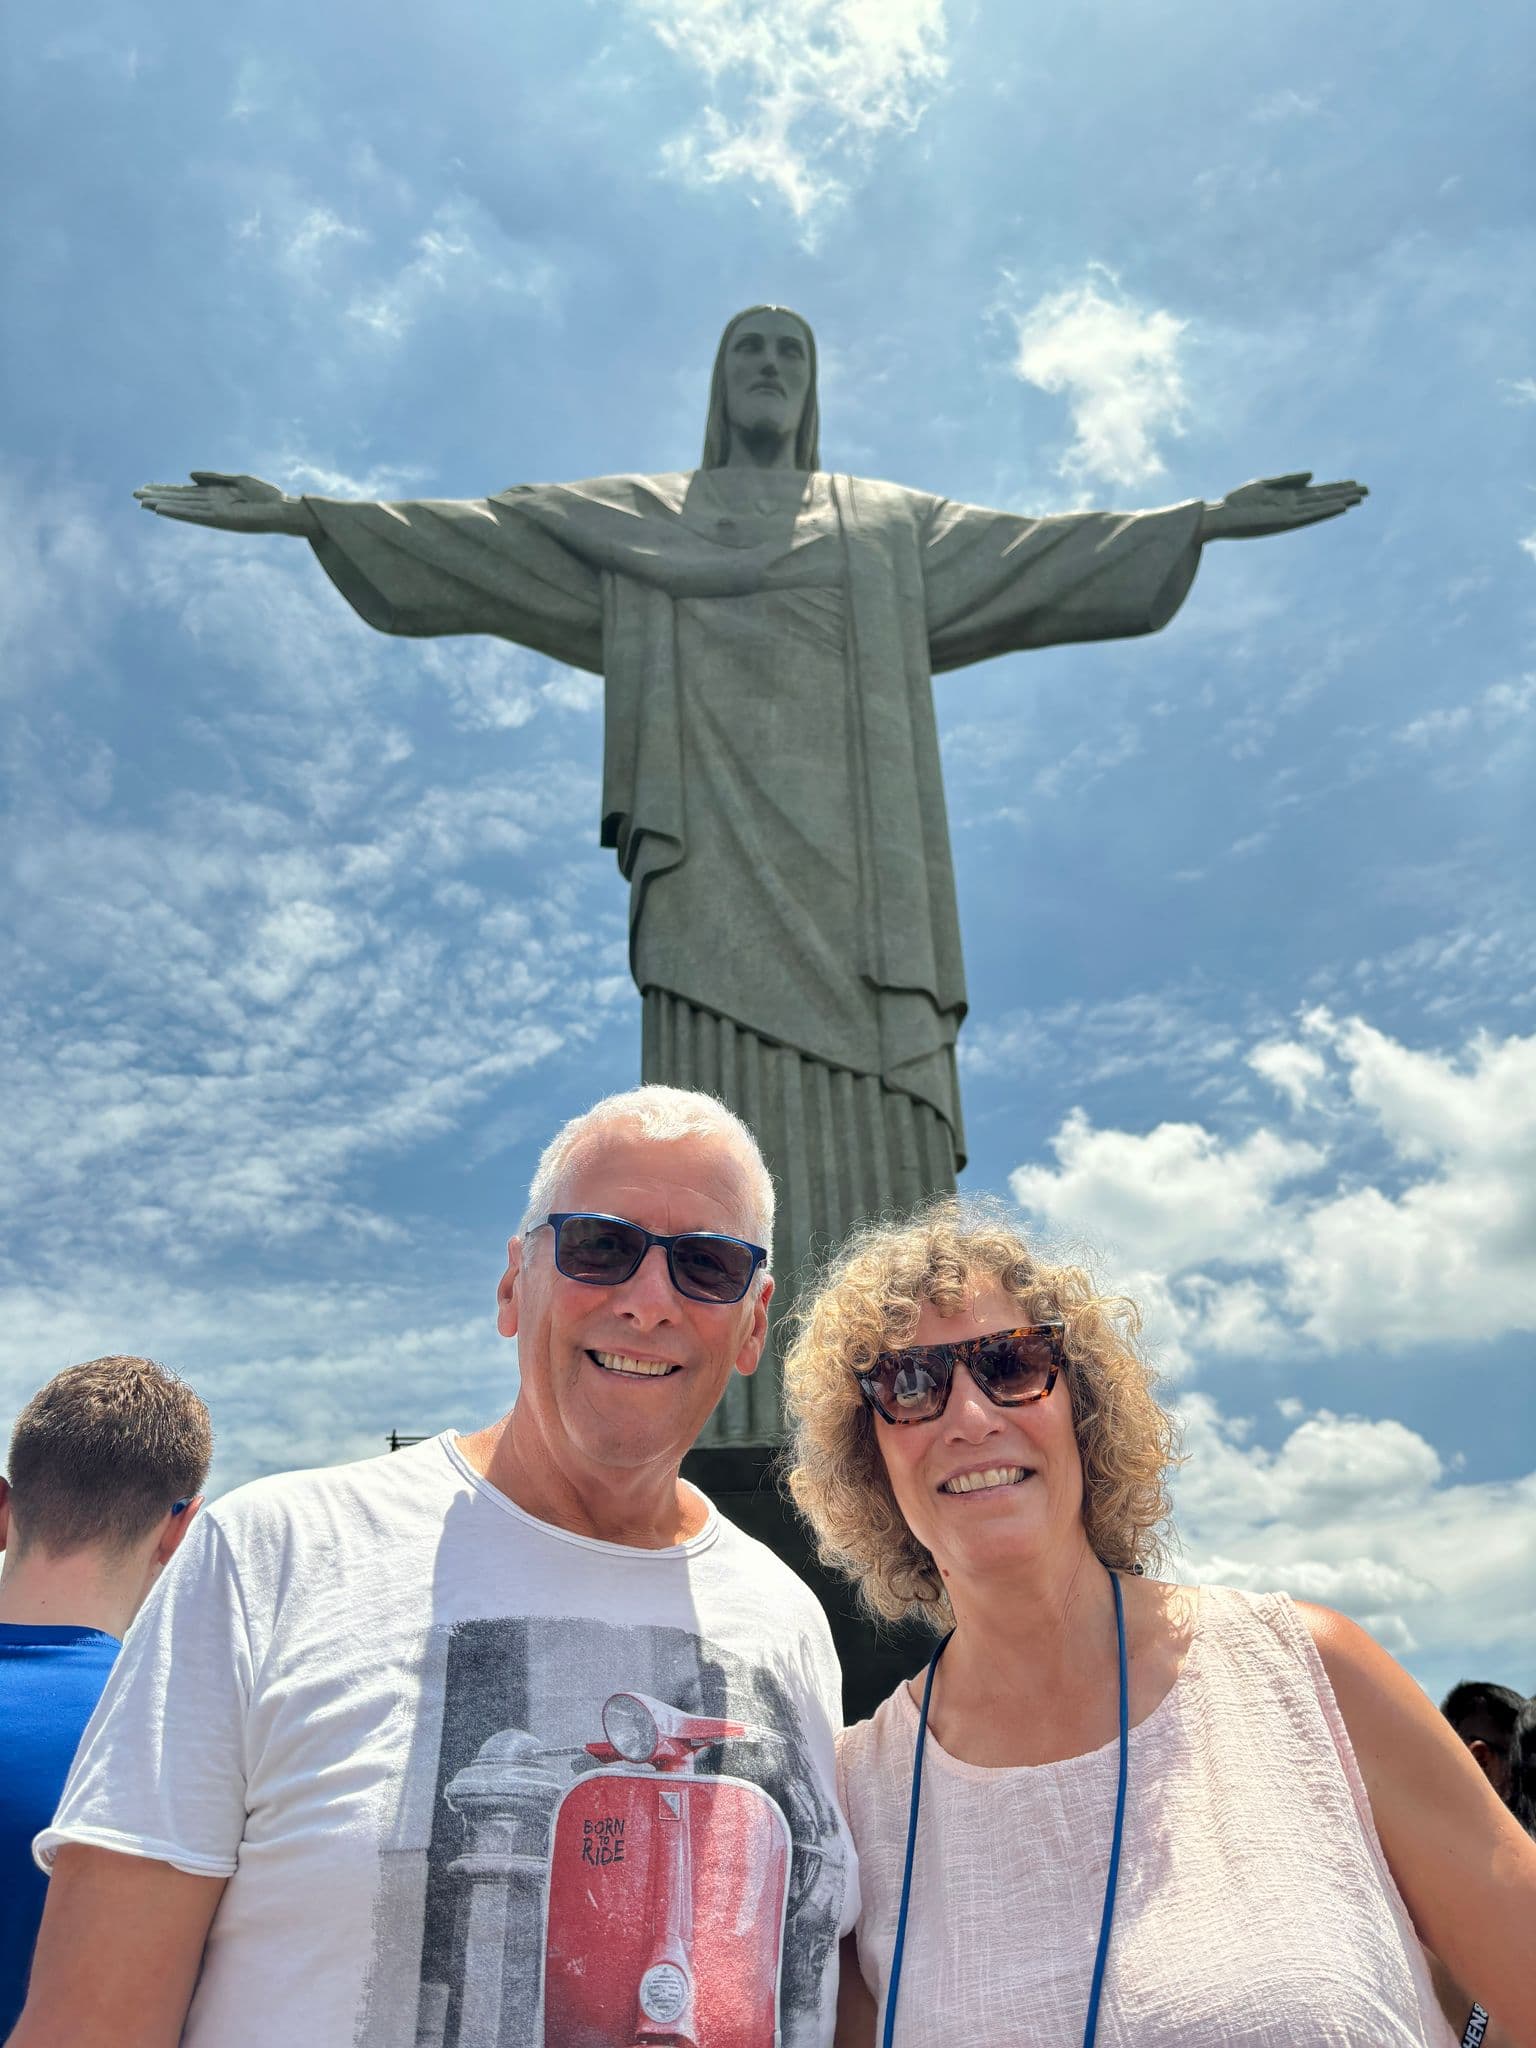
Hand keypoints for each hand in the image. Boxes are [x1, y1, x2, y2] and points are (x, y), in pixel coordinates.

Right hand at [132, 472, 313, 535]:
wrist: (284, 509)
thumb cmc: (267, 496)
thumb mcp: (238, 480)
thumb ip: (214, 478)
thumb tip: (189, 476)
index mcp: (215, 495)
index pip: (185, 493)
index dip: (165, 489)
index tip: (146, 487)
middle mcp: (212, 505)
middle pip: (179, 500)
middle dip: (157, 497)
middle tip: (133, 495)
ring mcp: (214, 513)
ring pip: (182, 508)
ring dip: (161, 505)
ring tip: (141, 503)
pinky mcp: (220, 520)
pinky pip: (195, 515)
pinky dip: (178, 512)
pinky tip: (162, 509)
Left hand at [1202, 472, 1367, 540]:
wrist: (1219, 516)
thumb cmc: (1237, 502)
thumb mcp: (1265, 485)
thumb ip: (1289, 480)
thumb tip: (1313, 475)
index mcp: (1288, 498)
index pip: (1318, 492)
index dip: (1336, 487)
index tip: (1354, 483)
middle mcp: (1292, 508)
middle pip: (1324, 499)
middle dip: (1344, 494)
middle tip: (1367, 491)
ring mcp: (1289, 515)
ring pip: (1320, 507)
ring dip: (1339, 502)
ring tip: (1358, 498)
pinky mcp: (1283, 522)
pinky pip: (1308, 515)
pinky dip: (1324, 511)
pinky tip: (1338, 507)